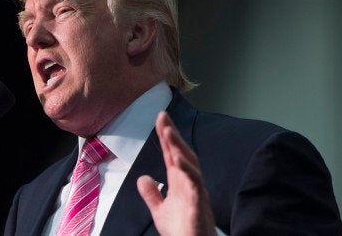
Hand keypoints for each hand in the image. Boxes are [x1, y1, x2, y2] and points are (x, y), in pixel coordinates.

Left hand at [137, 111, 215, 235]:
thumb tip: (143, 178)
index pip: (171, 154)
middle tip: (162, 116)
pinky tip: (177, 159)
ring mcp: (195, 192)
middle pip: (182, 153)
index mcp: (179, 182)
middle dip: (172, 134)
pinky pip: (195, 184)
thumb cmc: (181, 230)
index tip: (160, 118)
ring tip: (168, 132)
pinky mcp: (199, 204)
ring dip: (179, 147)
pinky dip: (187, 170)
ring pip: (189, 164)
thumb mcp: (160, 210)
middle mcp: (189, 183)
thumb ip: (152, 194)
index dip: (166, 136)